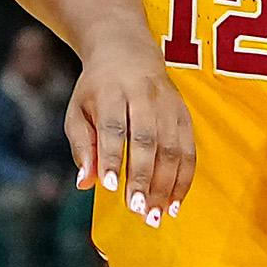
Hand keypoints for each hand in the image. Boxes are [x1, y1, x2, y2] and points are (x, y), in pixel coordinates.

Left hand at [68, 38, 197, 224]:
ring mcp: (168, 105)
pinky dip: (183, 180)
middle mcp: (143, 96)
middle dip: (143, 177)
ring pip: (171, 147)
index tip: (111, 188)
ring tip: (156, 215)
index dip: (113, 158)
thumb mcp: (78, 110)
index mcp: (111, 92)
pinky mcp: (184, 114)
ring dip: (165, 185)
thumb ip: (82, 146)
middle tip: (138, 211)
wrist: (127, 50)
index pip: (113, 128)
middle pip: (146, 139)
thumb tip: (85, 183)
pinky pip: (188, 150)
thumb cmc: (97, 89)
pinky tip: (174, 204)